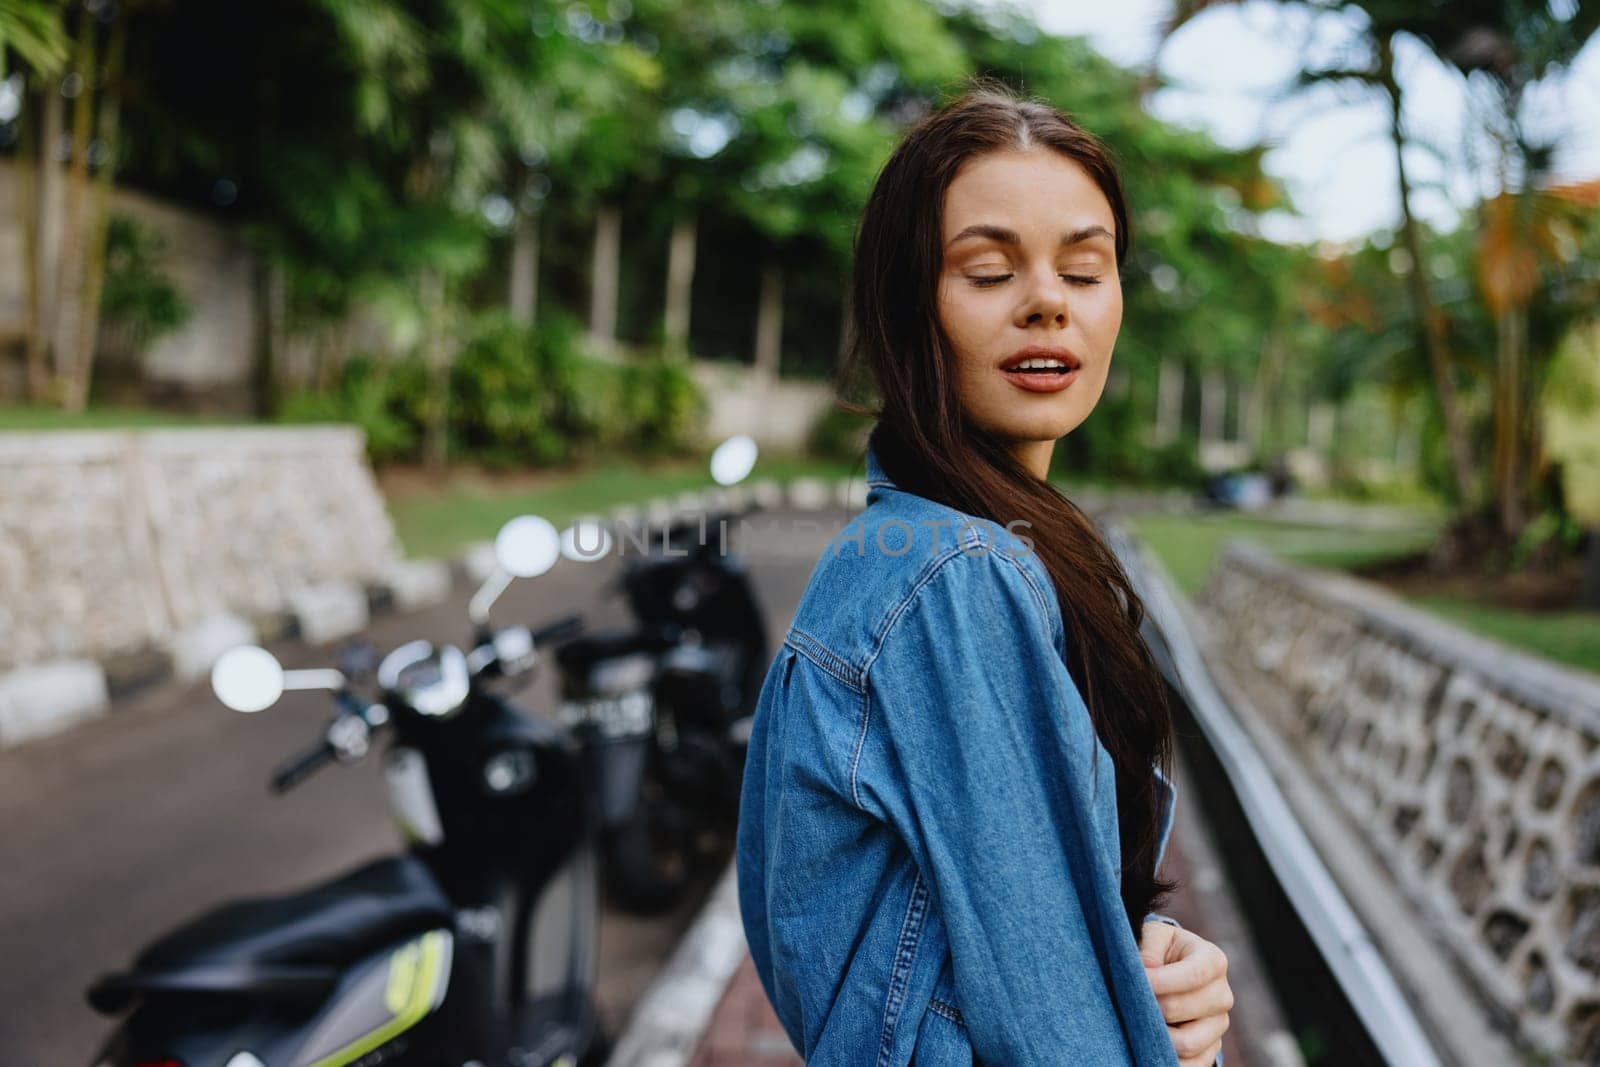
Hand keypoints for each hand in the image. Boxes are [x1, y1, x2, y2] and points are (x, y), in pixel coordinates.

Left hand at [1139, 920, 1231, 1066]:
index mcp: (1213, 961)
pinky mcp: (1211, 1049)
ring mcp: (1218, 1025)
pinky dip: (1167, 1059)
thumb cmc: (1160, 951)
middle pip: (1182, 1009)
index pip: (1193, 975)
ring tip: (1137, 1022)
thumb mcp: (1155, 936)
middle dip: (1150, 1006)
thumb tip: (1147, 971)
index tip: (1137, 980)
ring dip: (1156, 1035)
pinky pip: (1192, 1065)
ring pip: (1187, 1042)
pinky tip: (1149, 1045)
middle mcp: (1222, 995)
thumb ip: (1150, 947)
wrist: (1171, 973)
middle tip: (1129, 1001)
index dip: (1161, 981)